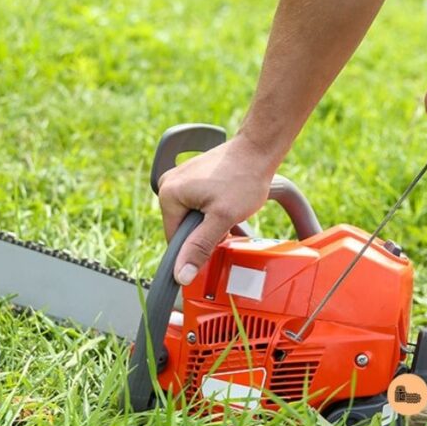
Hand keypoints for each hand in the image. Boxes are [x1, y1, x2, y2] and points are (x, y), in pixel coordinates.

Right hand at [158, 134, 277, 284]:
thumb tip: (181, 274)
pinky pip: (196, 203)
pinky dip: (211, 208)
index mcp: (168, 194)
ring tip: (228, 207)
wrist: (258, 151)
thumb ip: (200, 248)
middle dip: (205, 232)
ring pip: (191, 217)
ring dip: (210, 221)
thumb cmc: (243, 179)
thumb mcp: (222, 218)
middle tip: (226, 219)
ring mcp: (179, 178)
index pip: (174, 239)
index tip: (217, 238)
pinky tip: (226, 200)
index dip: (196, 247)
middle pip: (183, 228)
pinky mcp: (191, 176)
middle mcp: (168, 184)